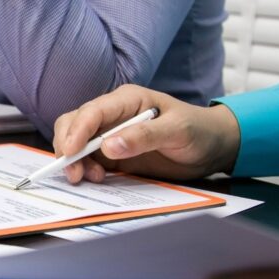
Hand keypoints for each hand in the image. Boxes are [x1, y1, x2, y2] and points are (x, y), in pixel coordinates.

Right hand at [51, 85, 242, 183]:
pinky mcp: (111, 153)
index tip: (71, 152)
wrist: (211, 147)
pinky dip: (83, 168)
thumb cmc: (199, 131)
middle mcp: (112, 114)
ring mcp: (109, 134)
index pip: (92, 111)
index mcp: (127, 100)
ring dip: (75, 160)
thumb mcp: (178, 131)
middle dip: (67, 146)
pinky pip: (86, 158)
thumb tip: (108, 146)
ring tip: (91, 177)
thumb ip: (145, 136)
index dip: (77, 130)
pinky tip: (97, 178)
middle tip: (74, 172)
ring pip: (74, 141)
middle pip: (73, 123)